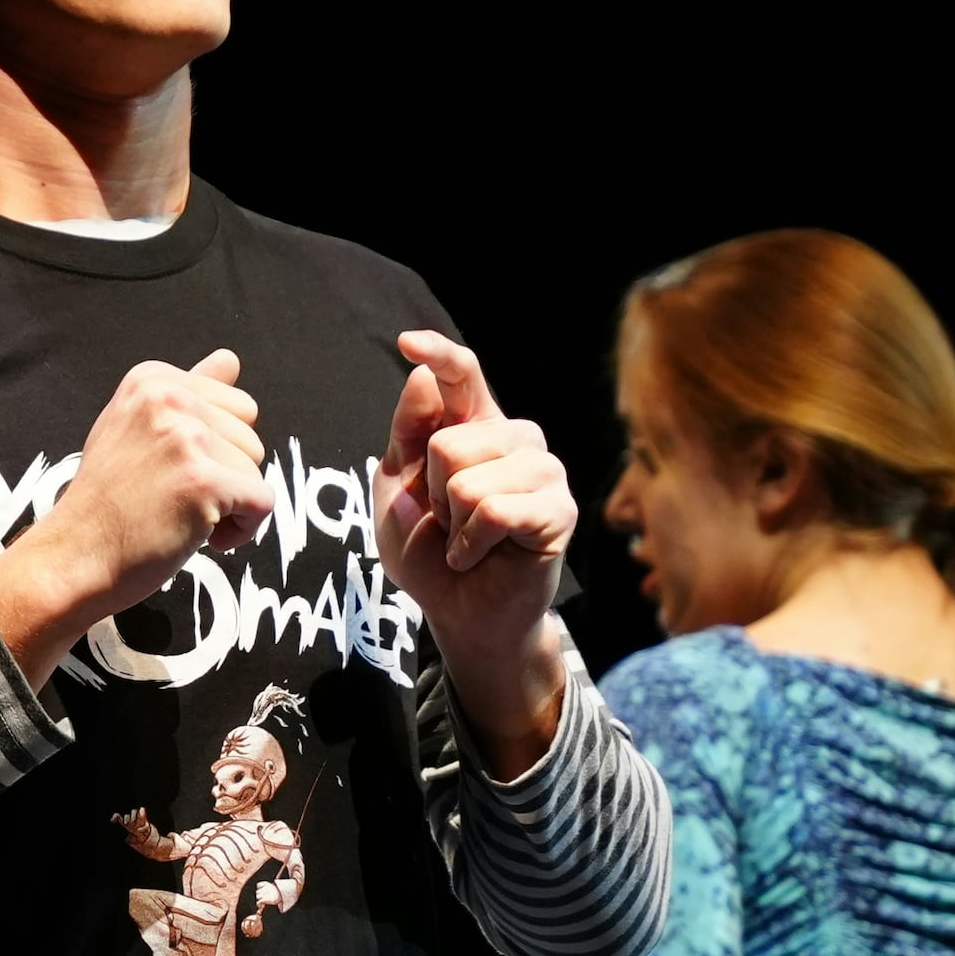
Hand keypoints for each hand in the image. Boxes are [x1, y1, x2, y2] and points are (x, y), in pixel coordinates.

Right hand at [0, 350, 278, 682]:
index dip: (216, 451)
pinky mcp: (202, 479)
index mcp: (153, 379)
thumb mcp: (136, 428)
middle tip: (172, 499)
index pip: (237, 406)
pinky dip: (242, 531)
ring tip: (179, 517)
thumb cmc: (108, 501)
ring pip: (256, 470)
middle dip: (227, 476)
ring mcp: (185, 437)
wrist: (75, 557)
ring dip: (231, 506)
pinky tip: (199, 537)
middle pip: (251, 437)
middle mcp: (168, 397)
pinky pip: (262, 502)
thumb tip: (230, 358)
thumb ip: (188, 393)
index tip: (170, 472)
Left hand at [376, 331, 576, 771]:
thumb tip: (421, 378)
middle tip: (447, 521)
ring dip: (453, 522)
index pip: (462, 374)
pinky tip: (478, 556)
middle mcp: (515, 438)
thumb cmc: (431, 550)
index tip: (406, 342)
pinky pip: (495, 512)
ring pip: (469, 479)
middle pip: (449, 441)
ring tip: (466, 539)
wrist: (459, 613)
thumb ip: (406, 434)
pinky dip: (471, 543)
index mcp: (476, 424)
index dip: (438, 354)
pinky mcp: (558, 510)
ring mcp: (543, 471)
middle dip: (431, 492)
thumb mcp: (396, 488)